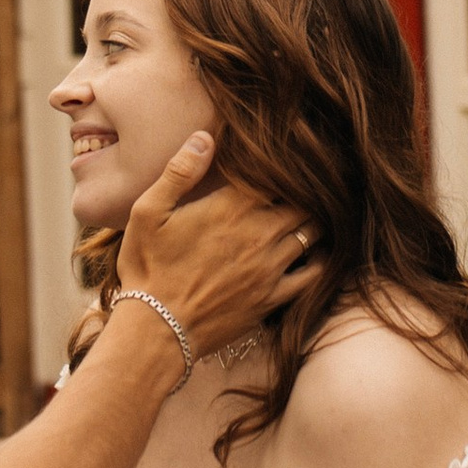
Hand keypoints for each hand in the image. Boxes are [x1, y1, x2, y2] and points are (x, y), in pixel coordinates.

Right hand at [119, 137, 308, 360]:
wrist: (156, 330)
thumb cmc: (148, 268)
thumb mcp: (149, 213)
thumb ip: (180, 172)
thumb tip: (206, 137)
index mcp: (231, 208)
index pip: (276, 174)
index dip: (283, 166)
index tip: (283, 159)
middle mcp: (259, 234)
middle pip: (302, 201)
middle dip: (304, 190)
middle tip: (303, 184)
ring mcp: (270, 268)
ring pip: (312, 232)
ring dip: (312, 219)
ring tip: (309, 212)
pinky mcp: (273, 297)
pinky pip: (312, 274)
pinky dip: (319, 259)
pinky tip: (313, 252)